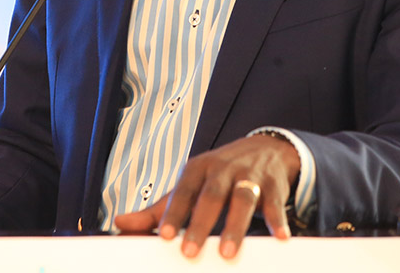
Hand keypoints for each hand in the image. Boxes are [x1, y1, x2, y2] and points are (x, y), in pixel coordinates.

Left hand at [113, 134, 299, 258]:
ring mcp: (249, 175)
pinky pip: (274, 204)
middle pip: (211, 196)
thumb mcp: (189, 185)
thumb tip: (120, 224)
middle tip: (190, 253)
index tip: (162, 235)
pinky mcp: (273, 185)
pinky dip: (277, 220)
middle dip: (200, 224)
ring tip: (227, 252)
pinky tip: (279, 238)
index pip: (182, 191)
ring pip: (242, 198)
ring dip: (235, 226)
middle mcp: (222, 170)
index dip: (172, 213)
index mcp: (197, 169)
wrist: (264, 148)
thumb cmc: (219, 173)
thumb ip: (158, 208)